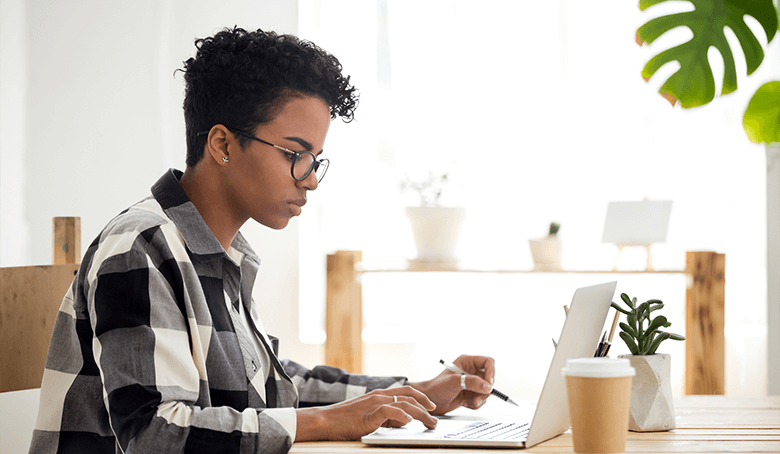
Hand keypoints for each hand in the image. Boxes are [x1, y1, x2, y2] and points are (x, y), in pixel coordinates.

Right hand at [295, 386, 437, 440]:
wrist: (326, 420)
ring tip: (429, 423)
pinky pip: (389, 411)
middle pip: (409, 396)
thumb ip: (386, 416)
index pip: (405, 391)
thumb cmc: (345, 420)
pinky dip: (401, 415)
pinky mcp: (369, 413)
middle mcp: (379, 396)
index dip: (421, 397)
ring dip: (420, 414)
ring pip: (404, 404)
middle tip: (435, 417)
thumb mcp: (369, 416)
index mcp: (379, 395)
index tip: (431, 406)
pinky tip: (409, 421)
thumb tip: (404, 420)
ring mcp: (374, 403)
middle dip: (426, 406)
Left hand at [408, 355, 494, 414]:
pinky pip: (481, 400)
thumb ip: (472, 383)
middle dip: (485, 390)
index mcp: (467, 362)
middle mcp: (471, 371)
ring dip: (479, 399)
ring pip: (486, 391)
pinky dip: (475, 404)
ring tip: (468, 401)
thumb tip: (488, 387)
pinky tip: (464, 403)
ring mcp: (471, 383)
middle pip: (489, 379)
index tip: (489, 384)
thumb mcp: (454, 382)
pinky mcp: (471, 394)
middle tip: (477, 397)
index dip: (491, 372)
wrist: (430, 401)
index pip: (488, 362)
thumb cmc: (437, 387)